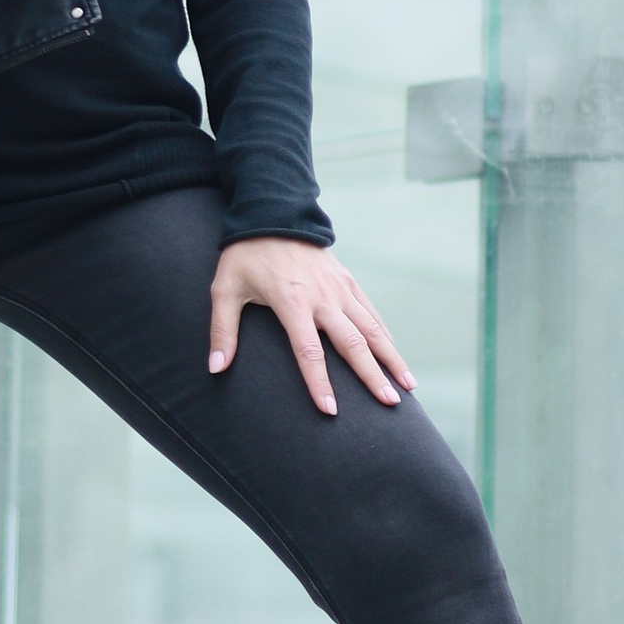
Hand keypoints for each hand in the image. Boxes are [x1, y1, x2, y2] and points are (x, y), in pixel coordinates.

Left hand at [208, 236, 413, 417]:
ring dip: (391, 358)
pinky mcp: (348, 281)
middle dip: (372, 376)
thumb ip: (222, 330)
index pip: (309, 351)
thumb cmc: (246, 255)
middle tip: (390, 404)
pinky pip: (371, 312)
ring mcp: (339, 289)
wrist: (273, 213)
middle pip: (352, 343)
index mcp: (292, 302)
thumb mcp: (225, 289)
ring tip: (408, 387)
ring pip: (371, 328)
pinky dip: (385, 335)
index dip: (319, 382)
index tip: (331, 410)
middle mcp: (323, 297)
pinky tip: (396, 355)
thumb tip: (215, 368)